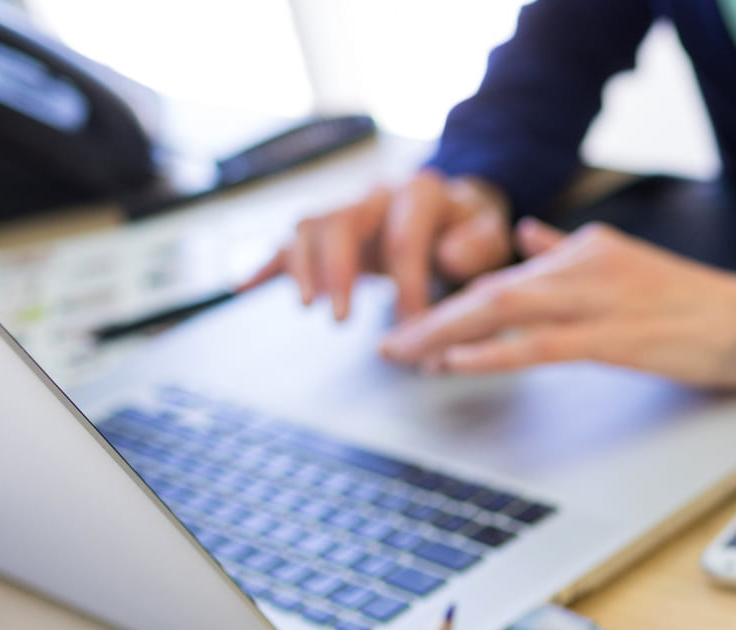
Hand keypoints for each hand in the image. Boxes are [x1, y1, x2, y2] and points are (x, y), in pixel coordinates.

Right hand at [242, 170, 513, 321]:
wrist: (455, 211)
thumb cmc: (472, 231)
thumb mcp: (491, 234)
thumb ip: (478, 244)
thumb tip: (447, 256)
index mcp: (420, 194)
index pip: (405, 240)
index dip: (408, 287)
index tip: (415, 328)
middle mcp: (375, 194)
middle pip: (339, 221)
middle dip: (337, 270)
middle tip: (340, 318)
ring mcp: (347, 210)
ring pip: (309, 225)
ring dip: (304, 267)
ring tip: (309, 308)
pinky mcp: (328, 233)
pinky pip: (289, 242)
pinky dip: (266, 263)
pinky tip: (243, 286)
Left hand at [376, 220, 735, 390]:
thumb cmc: (698, 306)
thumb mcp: (628, 266)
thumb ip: (571, 251)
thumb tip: (528, 236)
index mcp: (586, 248)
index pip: (506, 274)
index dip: (457, 300)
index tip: (418, 324)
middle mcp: (585, 263)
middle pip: (492, 290)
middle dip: (434, 316)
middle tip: (391, 341)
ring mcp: (599, 299)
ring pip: (504, 311)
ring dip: (447, 334)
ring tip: (406, 354)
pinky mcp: (615, 336)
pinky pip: (540, 344)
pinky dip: (493, 352)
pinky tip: (457, 362)